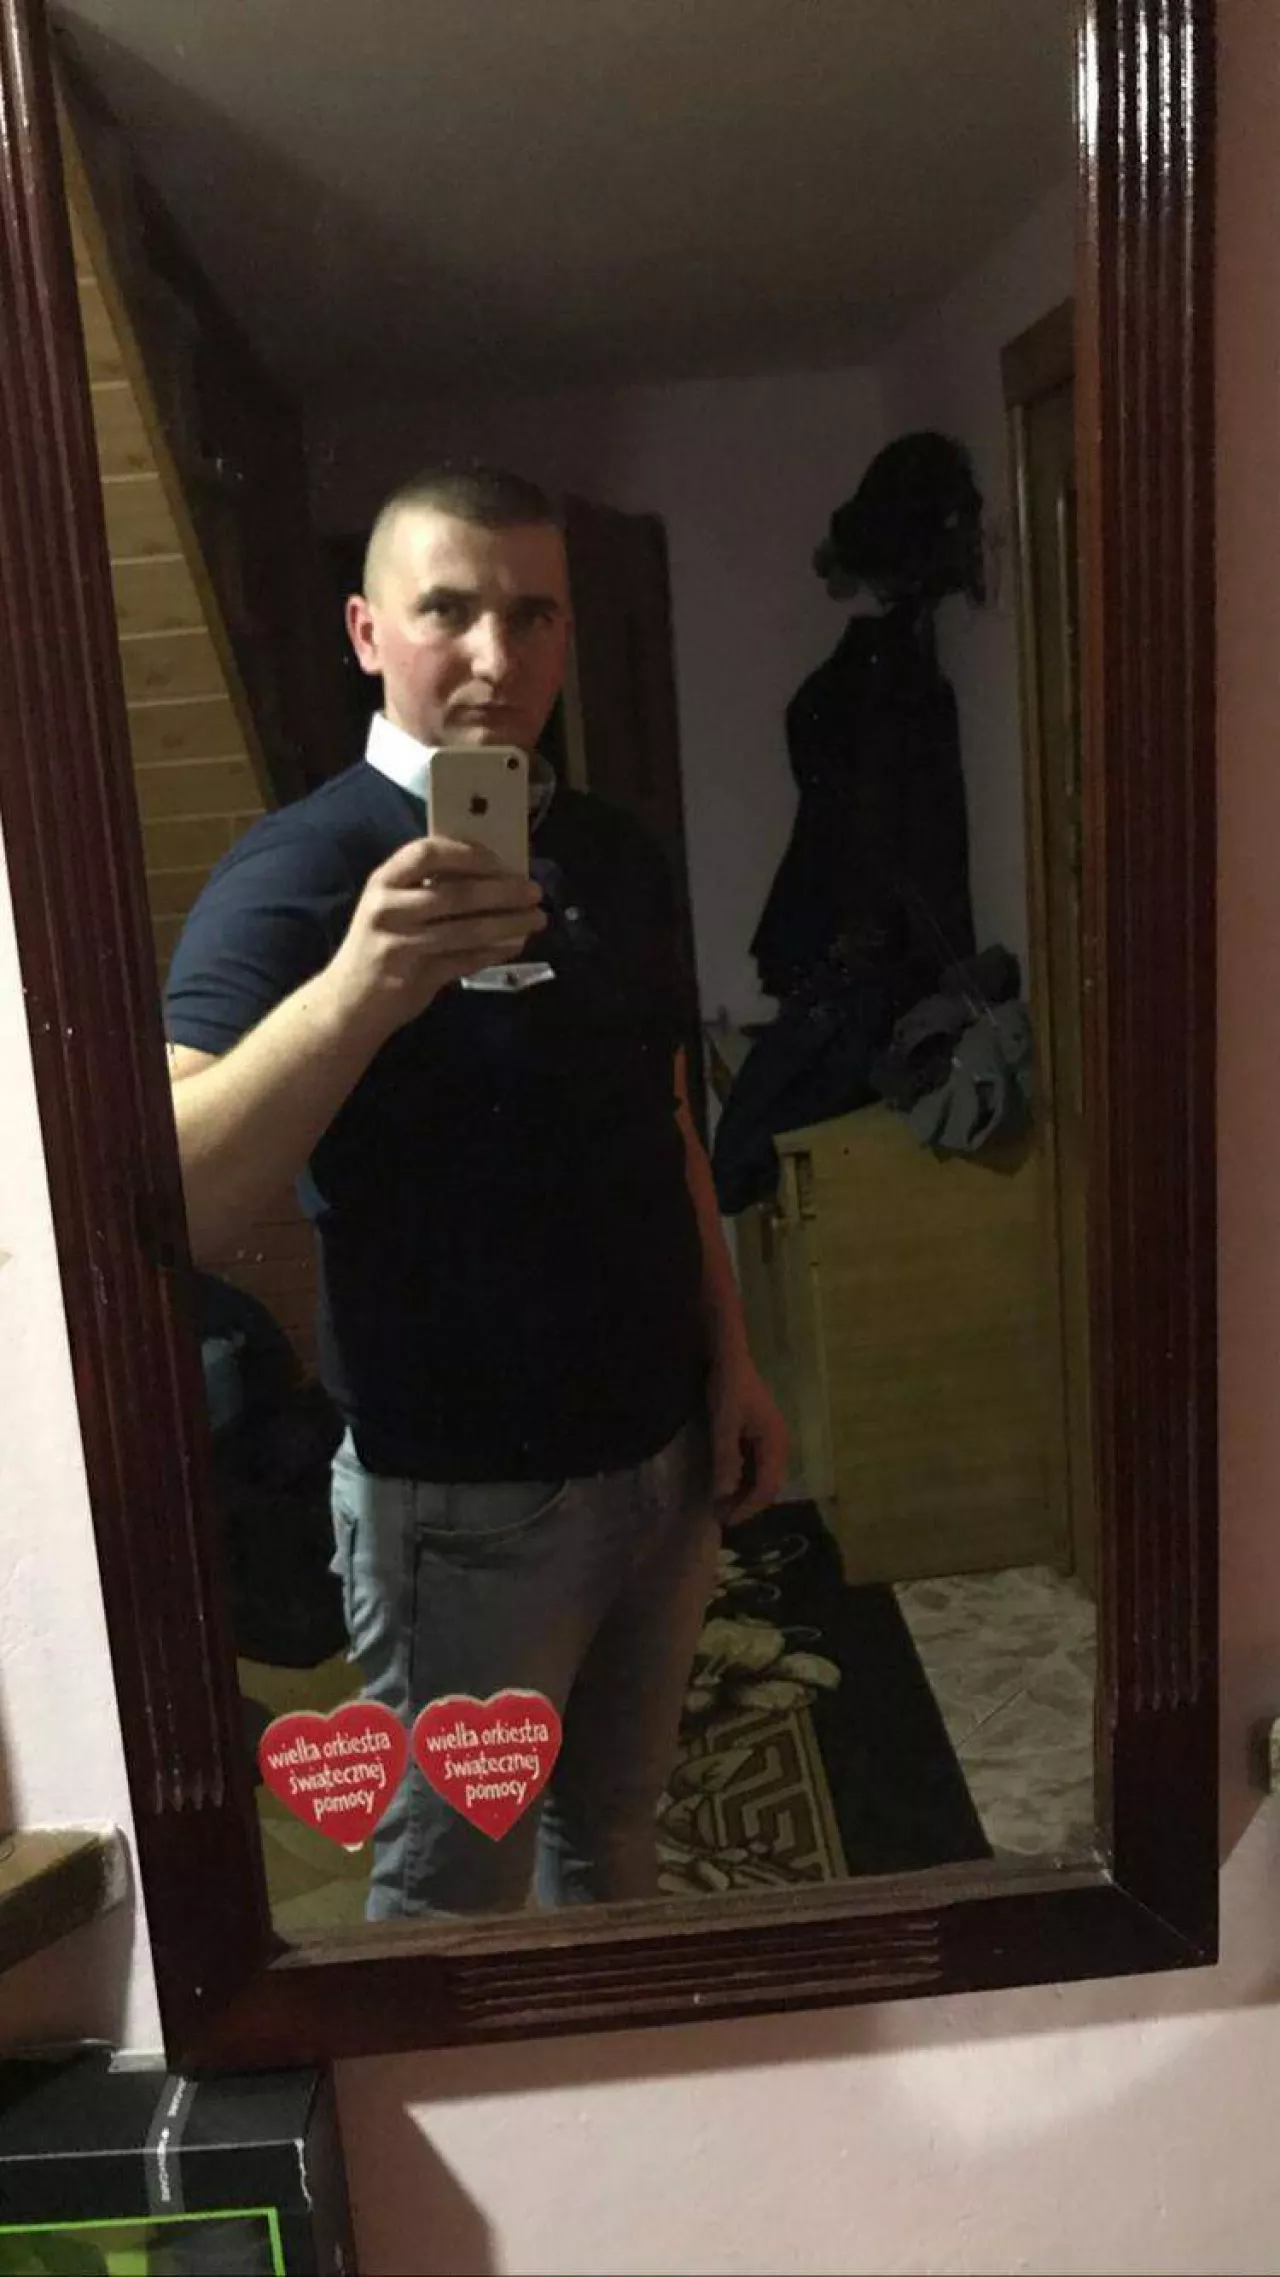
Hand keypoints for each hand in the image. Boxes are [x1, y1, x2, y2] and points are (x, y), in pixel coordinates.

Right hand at [322, 835, 546, 1042]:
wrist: (349, 1001)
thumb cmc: (379, 944)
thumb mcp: (392, 907)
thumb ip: (428, 889)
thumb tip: (493, 875)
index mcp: (383, 881)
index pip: (427, 853)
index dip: (467, 852)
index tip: (501, 859)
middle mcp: (389, 909)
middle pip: (456, 893)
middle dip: (503, 892)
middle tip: (534, 891)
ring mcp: (401, 944)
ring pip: (467, 930)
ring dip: (509, 924)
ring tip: (537, 919)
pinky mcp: (416, 976)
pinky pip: (465, 960)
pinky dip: (494, 952)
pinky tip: (515, 945)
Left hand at [708, 1347, 789, 1525]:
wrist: (730, 1357)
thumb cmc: (727, 1388)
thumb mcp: (723, 1425)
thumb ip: (726, 1460)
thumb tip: (724, 1496)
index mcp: (775, 1443)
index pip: (767, 1488)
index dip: (747, 1508)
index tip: (725, 1520)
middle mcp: (779, 1445)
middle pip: (769, 1486)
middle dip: (746, 1504)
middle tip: (720, 1517)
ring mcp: (772, 1439)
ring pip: (763, 1477)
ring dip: (744, 1494)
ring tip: (721, 1505)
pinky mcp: (761, 1435)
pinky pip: (757, 1466)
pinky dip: (743, 1480)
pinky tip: (726, 1483)